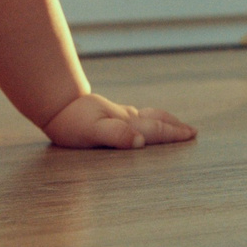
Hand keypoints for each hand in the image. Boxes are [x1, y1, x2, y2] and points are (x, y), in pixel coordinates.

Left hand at [40, 93, 195, 149]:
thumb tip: (141, 142)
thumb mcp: (91, 132)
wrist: (54, 104)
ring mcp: (117, 115)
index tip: (191, 135)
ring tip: (175, 125)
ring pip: (147, 117)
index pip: (155, 131)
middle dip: (174, 126)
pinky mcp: (107, 115)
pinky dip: (148, 121)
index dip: (173, 134)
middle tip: (192, 131)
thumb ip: (116, 136)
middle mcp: (125, 118)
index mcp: (126, 124)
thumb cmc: (70, 122)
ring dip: (164, 122)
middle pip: (156, 121)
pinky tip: (141, 123)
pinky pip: (136, 117)